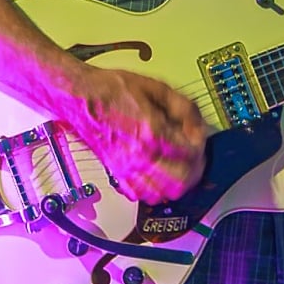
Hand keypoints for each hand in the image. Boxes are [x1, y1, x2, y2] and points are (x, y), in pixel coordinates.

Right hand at [65, 66, 206, 204]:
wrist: (83, 98)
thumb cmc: (113, 90)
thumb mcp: (155, 87)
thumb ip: (182, 106)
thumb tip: (197, 123)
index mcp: (152, 132)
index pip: (191, 153)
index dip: (201, 144)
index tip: (199, 135)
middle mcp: (140, 156)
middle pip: (181, 182)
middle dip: (195, 169)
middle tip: (196, 154)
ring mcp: (127, 169)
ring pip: (163, 195)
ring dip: (177, 183)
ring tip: (180, 166)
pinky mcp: (118, 174)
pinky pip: (142, 196)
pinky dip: (156, 190)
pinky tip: (159, 174)